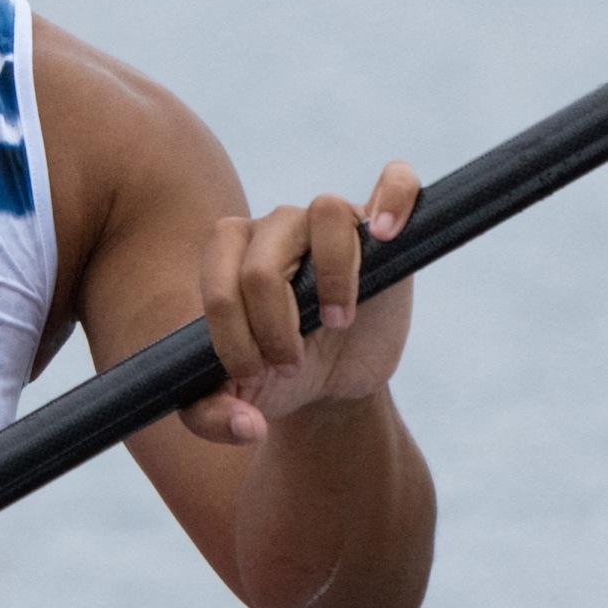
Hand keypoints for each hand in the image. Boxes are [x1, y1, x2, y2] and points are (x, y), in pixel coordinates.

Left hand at [183, 160, 418, 443]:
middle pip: (263, 262)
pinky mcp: (381, 229)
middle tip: (291, 360)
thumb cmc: (273, 378)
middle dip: (273, 326)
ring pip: (324, 213)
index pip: (221, 278)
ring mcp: (328, 222)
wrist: (327, 383)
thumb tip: (249, 426)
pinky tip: (385, 234)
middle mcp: (274, 227)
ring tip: (338, 322)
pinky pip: (396, 181)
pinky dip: (394, 198)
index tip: (256, 372)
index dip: (234, 334)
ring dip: (332, 280)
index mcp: (229, 255)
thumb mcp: (232, 403)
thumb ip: (210, 418)